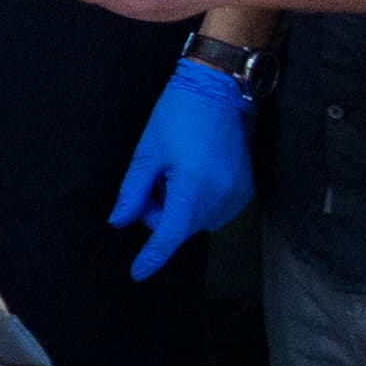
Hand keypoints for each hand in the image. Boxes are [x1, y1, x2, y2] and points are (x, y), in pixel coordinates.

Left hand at [108, 54, 256, 276]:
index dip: (152, 256)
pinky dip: (197, 201)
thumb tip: (119, 221)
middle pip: (180, 228)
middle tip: (154, 178)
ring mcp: (237, 196)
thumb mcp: (146, 153)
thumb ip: (131, 192)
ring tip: (176, 170)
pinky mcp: (245, 191)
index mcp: (193, 189)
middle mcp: (220, 198)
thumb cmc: (178, 116)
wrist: (217, 92)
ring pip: (196, 221)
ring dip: (179, 207)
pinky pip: (213, 211)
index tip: (138, 273)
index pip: (169, 234)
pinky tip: (193, 173)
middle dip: (160, 212)